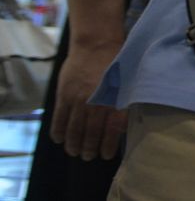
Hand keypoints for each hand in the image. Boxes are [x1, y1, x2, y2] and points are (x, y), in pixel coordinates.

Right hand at [49, 38, 127, 160]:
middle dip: (89, 148)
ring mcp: (78, 99)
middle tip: (88, 157)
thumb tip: (125, 125)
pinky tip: (59, 139)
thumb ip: (126, 104)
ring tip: (74, 152)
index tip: (107, 155)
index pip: (112, 130)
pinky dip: (59, 130)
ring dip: (73, 143)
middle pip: (91, 132)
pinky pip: (60, 117)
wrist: (97, 44)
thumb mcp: (129, 83)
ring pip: (74, 128)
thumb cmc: (118, 64)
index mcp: (115, 101)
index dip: (108, 145)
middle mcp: (96, 103)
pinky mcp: (64, 94)